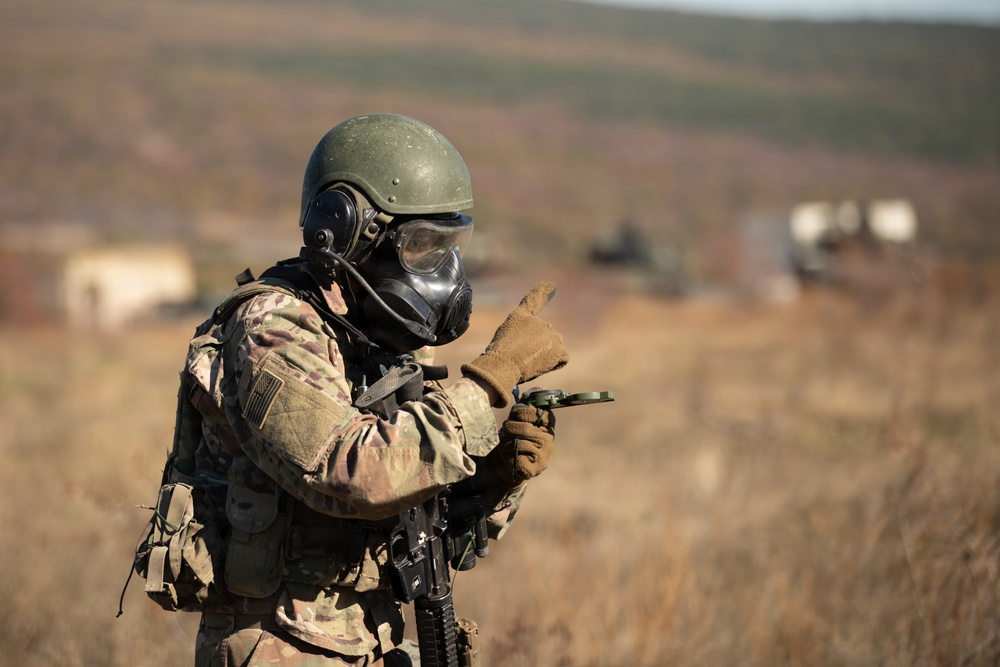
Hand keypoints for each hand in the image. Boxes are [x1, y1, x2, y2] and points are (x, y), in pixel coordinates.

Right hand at [461, 281, 568, 406]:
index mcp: (523, 315)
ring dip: (545, 354)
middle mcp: (540, 321)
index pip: (534, 299)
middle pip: (544, 335)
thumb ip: (522, 333)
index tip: (551, 284)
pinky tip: (541, 364)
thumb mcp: (504, 337)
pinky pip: (562, 357)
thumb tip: (534, 342)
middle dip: (537, 346)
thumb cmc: (499, 354)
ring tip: (529, 361)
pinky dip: (554, 363)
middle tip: (522, 356)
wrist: (503, 365)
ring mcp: (551, 334)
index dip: (542, 290)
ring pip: (553, 346)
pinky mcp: (560, 349)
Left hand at [481, 404, 556, 488]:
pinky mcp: (535, 469)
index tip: (514, 417)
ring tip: (507, 444)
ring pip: (518, 444)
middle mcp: (549, 438)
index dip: (518, 414)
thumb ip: (526, 404)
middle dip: (509, 429)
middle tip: (507, 432)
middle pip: (523, 428)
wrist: (511, 462)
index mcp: (547, 422)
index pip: (532, 411)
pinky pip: (516, 459)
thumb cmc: (516, 435)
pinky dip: (508, 457)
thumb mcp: (521, 417)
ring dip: (506, 444)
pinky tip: (510, 456)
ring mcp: (544, 455)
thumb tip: (537, 389)